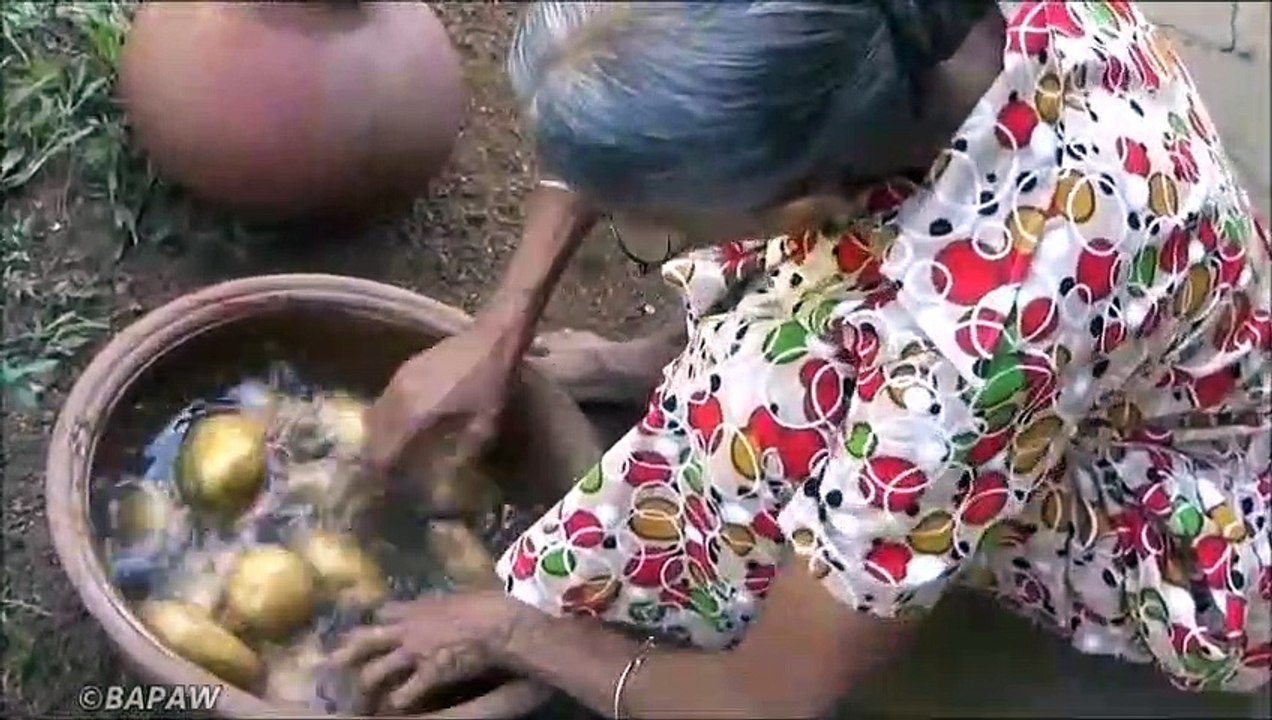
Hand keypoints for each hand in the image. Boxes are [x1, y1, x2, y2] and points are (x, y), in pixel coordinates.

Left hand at [329, 592, 518, 711]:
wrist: (499, 625)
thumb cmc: (487, 605)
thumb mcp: (463, 594)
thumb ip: (447, 600)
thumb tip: (449, 600)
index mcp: (418, 608)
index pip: (385, 613)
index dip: (375, 623)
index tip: (363, 630)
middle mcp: (408, 630)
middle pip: (367, 640)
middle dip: (347, 653)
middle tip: (328, 664)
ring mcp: (414, 653)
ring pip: (376, 671)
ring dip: (367, 686)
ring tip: (358, 701)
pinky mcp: (426, 675)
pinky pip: (404, 694)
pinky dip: (399, 702)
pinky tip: (395, 709)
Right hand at [364, 322, 522, 483]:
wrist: (491, 339)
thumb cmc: (491, 383)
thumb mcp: (485, 425)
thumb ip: (462, 454)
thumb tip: (447, 480)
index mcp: (414, 414)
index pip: (383, 453)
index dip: (381, 475)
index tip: (385, 490)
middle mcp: (398, 397)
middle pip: (373, 436)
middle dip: (376, 458)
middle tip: (387, 477)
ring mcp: (398, 380)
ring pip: (374, 417)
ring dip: (378, 438)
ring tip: (391, 455)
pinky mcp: (404, 370)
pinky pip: (384, 400)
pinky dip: (386, 419)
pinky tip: (401, 428)